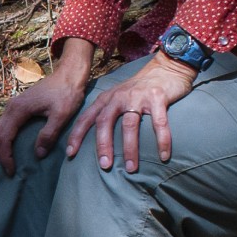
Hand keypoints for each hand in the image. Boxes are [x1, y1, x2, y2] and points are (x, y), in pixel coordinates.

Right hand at [0, 39, 95, 174]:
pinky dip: (1, 143)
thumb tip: (37, 154)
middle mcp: (10, 108)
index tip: (11, 172)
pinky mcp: (17, 108)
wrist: (68, 74)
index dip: (5, 157)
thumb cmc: (67, 93)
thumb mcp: (61, 115)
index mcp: (18, 110)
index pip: (4, 138)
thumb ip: (48, 134)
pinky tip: (7, 152)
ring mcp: (12, 107)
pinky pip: (3, 128)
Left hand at [65, 52, 196, 172]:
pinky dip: (162, 140)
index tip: (70, 154)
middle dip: (103, 145)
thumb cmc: (139, 90)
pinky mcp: (158, 98)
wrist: (166, 68)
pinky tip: (163, 155)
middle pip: (105, 122)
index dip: (77, 135)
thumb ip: (107, 113)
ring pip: (130, 125)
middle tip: (105, 165)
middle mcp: (119, 97)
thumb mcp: (118, 97)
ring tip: (131, 168)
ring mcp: (138, 97)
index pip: (87, 118)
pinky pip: (159, 123)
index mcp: (106, 99)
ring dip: (130, 149)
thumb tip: (97, 142)